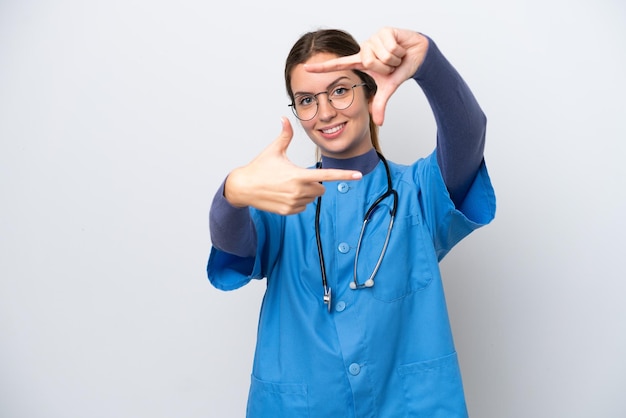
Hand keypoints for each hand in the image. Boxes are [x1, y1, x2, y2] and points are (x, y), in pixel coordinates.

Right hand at [224, 117, 362, 214]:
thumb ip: (285, 135)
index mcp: (298, 175)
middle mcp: (298, 190)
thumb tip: (285, 118)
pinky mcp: (288, 211)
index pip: (326, 175)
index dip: (344, 175)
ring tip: (287, 186)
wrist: (243, 188)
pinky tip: (284, 194)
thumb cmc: (259, 168)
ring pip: (312, 198)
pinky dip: (298, 201)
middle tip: (298, 177)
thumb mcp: (273, 150)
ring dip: (306, 193)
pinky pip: (303, 207)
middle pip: (321, 189)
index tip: (358, 175)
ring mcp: (293, 203)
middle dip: (315, 183)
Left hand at [304, 27, 428, 125]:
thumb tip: (379, 123)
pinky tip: (400, 47)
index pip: (338, 65)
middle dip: (385, 67)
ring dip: (393, 59)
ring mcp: (373, 39)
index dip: (322, 68)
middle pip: (368, 62)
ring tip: (396, 56)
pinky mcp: (384, 31)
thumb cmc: (400, 69)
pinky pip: (390, 47)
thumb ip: (380, 104)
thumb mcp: (388, 89)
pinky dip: (399, 51)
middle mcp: (364, 49)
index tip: (305, 68)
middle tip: (391, 65)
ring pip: (380, 55)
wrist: (418, 56)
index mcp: (360, 62)